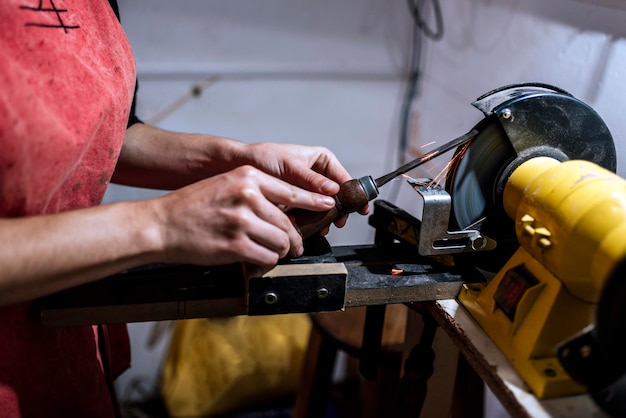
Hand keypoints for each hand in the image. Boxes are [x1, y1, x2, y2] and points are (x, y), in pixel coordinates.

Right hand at [150, 166, 335, 267]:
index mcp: (248, 177)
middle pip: (289, 223)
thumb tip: (286, 209)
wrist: (161, 224)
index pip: (292, 191)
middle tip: (295, 246)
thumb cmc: (192, 206)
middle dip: (295, 239)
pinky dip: (266, 261)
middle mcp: (248, 196)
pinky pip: (267, 258)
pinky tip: (258, 259)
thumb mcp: (225, 184)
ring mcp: (242, 221)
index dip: (314, 201)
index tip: (327, 205)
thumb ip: (255, 191)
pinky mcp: (236, 245)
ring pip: (281, 242)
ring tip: (273, 252)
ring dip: (280, 251)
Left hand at [242, 143, 369, 225]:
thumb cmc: (262, 158)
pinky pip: (311, 214)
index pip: (344, 178)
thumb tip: (333, 190)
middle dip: (339, 210)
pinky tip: (310, 228)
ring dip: (325, 219)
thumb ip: (311, 180)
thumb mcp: (290, 167)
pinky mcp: (298, 203)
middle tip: (338, 221)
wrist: (238, 167)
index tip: (359, 206)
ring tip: (322, 227)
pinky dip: (312, 222)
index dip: (354, 193)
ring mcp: (308, 190)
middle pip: (338, 196)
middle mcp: (318, 175)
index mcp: (322, 160)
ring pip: (325, 207)